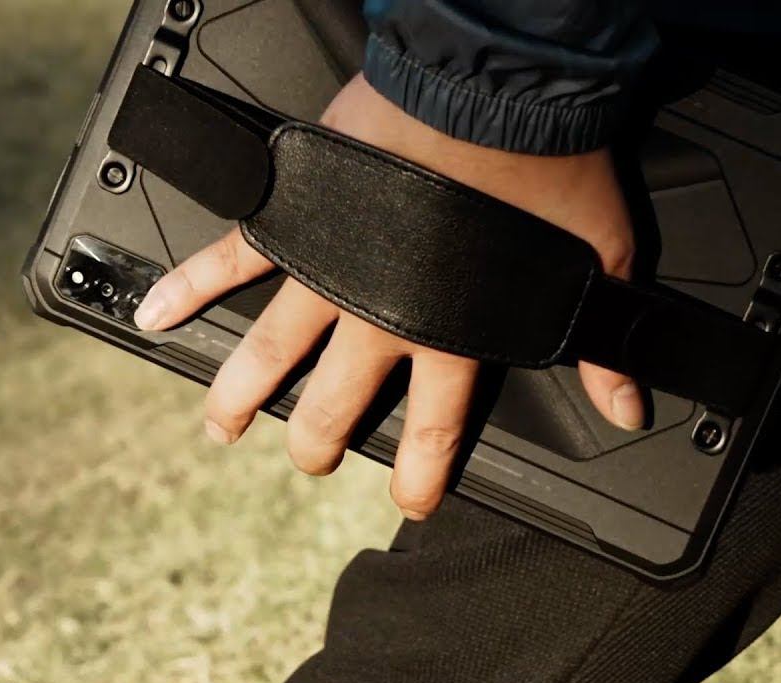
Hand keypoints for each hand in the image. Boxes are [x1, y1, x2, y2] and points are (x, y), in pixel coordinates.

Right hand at [134, 76, 640, 519]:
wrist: (497, 82)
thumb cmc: (547, 162)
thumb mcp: (592, 259)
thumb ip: (596, 340)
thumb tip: (627, 405)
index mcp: (451, 331)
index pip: (432, 429)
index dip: (418, 475)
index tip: (411, 502)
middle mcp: (381, 314)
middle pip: (335, 403)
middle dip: (318, 443)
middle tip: (311, 458)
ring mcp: (331, 267)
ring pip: (273, 351)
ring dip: (241, 393)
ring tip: (220, 426)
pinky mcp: (297, 212)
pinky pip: (231, 257)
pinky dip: (188, 284)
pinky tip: (153, 311)